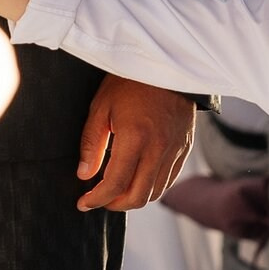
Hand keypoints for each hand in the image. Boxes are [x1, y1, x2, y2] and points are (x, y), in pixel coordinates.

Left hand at [75, 76, 194, 211]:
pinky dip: (151, 187)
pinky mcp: (185, 148)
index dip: (96, 199)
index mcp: (135, 138)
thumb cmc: (130, 82)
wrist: (167, 65)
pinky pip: (168, 180)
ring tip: (116, 190)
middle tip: (99, 199)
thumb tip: (85, 175)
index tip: (83, 202)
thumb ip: (92, 144)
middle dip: (114, 204)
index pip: (115, 184)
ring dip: (133, 198)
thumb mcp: (101, 107)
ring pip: (155, 192)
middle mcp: (158, 148)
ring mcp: (175, 150)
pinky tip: (137, 179)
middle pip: (138, 197)